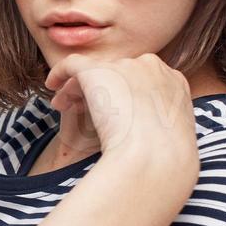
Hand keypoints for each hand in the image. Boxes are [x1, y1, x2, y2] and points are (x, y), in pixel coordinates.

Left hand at [43, 52, 198, 179]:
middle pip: (116, 72)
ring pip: (94, 71)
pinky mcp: (98, 70)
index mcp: (174, 82)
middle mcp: (151, 67)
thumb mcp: (173, 138)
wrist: (155, 158)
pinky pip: (72, 64)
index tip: (111, 113)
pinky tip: (51, 85)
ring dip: (78, 87)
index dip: (122, 94)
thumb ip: (159, 124)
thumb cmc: (165, 161)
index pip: (140, 80)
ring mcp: (125, 66)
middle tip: (82, 109)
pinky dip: (60, 72)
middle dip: (100, 89)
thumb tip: (146, 128)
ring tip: (64, 105)